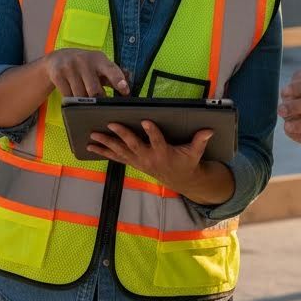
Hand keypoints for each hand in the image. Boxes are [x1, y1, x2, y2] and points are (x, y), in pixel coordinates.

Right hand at [43, 48, 128, 97]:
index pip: (111, 70)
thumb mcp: (99, 65)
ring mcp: (70, 68)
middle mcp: (84, 61)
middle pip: (94, 90)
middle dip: (99, 100)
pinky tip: (72, 96)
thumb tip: (128, 82)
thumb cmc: (84, 65)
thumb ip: (113, 74)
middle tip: (101, 105)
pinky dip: (72, 101)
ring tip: (85, 99)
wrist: (57, 59)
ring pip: (80, 96)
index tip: (125, 91)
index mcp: (98, 59)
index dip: (119, 80)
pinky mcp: (58, 75)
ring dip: (84, 102)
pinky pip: (68, 96)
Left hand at [87, 120, 212, 194]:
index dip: (151, 131)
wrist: (179, 179)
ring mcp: (138, 161)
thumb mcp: (195, 153)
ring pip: (120, 151)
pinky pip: (115, 157)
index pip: (157, 140)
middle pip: (133, 145)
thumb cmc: (186, 162)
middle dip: (122, 134)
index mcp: (163, 153)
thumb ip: (200, 141)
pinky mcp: (132, 162)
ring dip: (106, 143)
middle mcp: (148, 158)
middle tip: (111, 124)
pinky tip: (90, 146)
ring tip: (93, 135)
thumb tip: (209, 130)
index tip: (145, 120)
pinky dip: (103, 151)